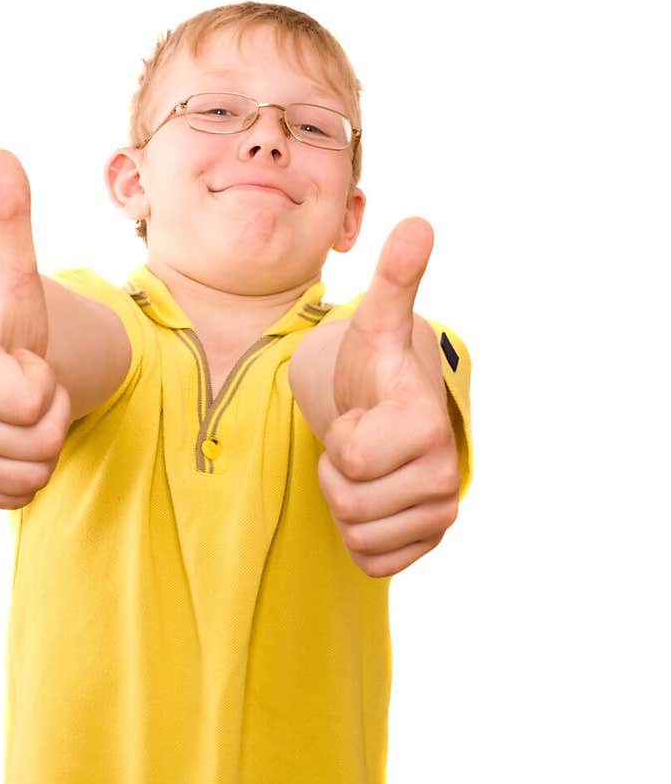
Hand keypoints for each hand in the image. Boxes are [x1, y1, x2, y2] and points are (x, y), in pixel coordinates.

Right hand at [0, 149, 71, 508]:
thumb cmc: (10, 320)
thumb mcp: (16, 272)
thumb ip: (10, 219)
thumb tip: (0, 155)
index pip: (32, 403)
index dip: (45, 381)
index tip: (22, 358)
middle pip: (40, 442)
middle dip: (50, 412)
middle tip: (27, 385)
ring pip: (35, 473)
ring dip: (42, 442)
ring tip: (20, 409)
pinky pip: (23, 496)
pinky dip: (29, 471)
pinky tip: (11, 437)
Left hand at [318, 217, 459, 576]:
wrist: (388, 411)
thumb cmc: (374, 367)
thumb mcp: (374, 322)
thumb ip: (395, 277)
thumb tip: (418, 223)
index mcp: (428, 425)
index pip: (350, 459)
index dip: (338, 437)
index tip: (361, 414)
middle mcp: (446, 476)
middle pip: (348, 502)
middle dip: (337, 471)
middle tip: (358, 441)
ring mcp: (439, 515)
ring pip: (356, 533)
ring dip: (345, 500)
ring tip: (364, 464)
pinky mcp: (423, 547)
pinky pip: (368, 560)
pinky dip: (358, 534)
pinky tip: (372, 495)